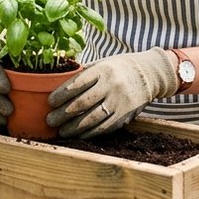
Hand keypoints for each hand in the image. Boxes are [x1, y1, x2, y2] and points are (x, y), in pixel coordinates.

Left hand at [46, 48, 176, 137]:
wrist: (149, 75)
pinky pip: (104, 127)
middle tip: (49, 121)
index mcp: (103, 70)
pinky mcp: (125, 116)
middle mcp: (112, 86)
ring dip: (73, 127)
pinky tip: (78, 135)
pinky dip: (89, 133)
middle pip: (82, 103)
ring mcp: (120, 102)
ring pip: (92, 119)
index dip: (61, 95)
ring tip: (61, 131)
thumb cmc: (118, 68)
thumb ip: (82, 74)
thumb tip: (55, 83)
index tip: (50, 102)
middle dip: (63, 114)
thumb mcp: (102, 63)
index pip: (77, 83)